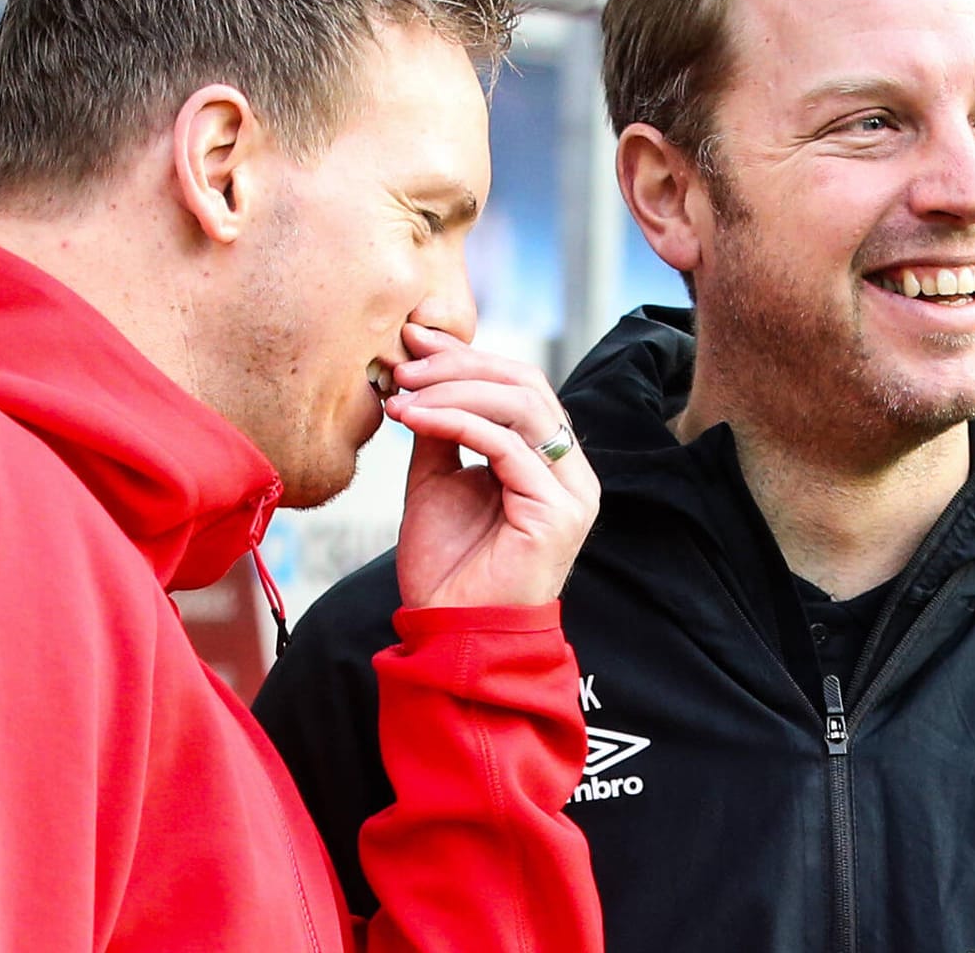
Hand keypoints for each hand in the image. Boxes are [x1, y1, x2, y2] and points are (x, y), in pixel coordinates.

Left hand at [383, 323, 599, 608]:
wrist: (450, 634)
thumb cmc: (447, 568)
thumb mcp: (437, 481)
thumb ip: (442, 429)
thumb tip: (422, 373)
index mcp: (548, 461)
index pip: (519, 385)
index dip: (468, 356)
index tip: (414, 340)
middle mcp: (570, 471)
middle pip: (526, 384)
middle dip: (460, 365)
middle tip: (405, 366)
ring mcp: (570, 491)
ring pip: (521, 405)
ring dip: (455, 389)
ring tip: (404, 394)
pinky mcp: (557, 512)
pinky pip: (504, 445)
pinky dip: (455, 421)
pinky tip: (414, 420)